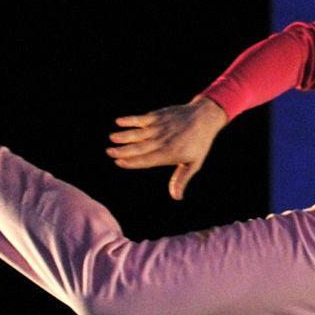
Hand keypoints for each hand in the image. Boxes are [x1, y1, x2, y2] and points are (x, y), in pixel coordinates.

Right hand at [107, 96, 227, 199]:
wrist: (205, 118)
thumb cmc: (198, 143)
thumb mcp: (193, 163)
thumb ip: (181, 179)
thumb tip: (177, 197)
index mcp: (169, 154)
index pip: (147, 160)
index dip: (133, 162)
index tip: (119, 162)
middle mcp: (162, 141)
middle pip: (140, 147)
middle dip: (123, 150)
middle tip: (109, 152)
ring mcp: (160, 128)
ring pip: (139, 133)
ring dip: (124, 135)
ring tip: (112, 138)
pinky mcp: (158, 116)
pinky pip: (142, 118)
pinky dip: (130, 120)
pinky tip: (119, 121)